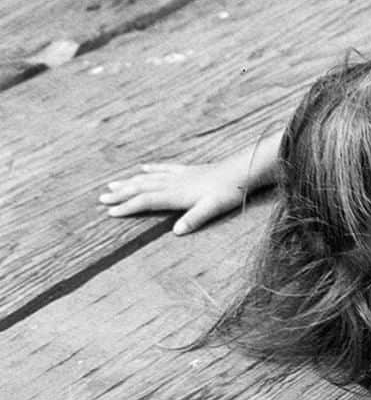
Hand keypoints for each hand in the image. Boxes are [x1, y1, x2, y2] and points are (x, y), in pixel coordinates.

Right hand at [99, 162, 244, 234]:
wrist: (240, 172)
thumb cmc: (227, 193)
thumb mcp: (212, 209)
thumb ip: (194, 219)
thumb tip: (176, 232)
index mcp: (176, 194)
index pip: (146, 201)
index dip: (128, 207)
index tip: (110, 212)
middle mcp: (173, 183)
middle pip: (141, 188)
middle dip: (121, 194)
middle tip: (101, 199)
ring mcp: (179, 175)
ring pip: (148, 178)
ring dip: (129, 182)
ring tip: (112, 185)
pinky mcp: (187, 170)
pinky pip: (164, 168)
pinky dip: (151, 168)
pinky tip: (143, 167)